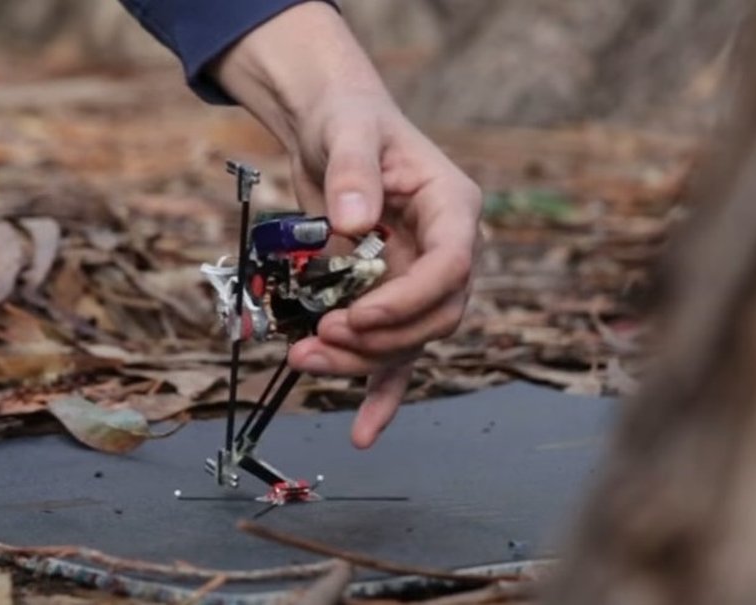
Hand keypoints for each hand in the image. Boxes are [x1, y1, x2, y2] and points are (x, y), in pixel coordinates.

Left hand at [213, 2, 482, 448]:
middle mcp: (444, 251)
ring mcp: (418, 280)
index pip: (451, 268)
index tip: (357, 316)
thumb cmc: (348, 121)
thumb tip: (354, 221)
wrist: (331, 127)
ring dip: (360, 362)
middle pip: (432, 316)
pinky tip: (362, 432)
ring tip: (303, 360)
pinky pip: (394, 355)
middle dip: (378, 338)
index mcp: (452, 208)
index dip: (409, 300)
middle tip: (321, 339)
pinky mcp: (388, 300)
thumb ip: (351, 173)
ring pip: (406, 341)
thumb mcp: (347, 131)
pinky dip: (380, 394)